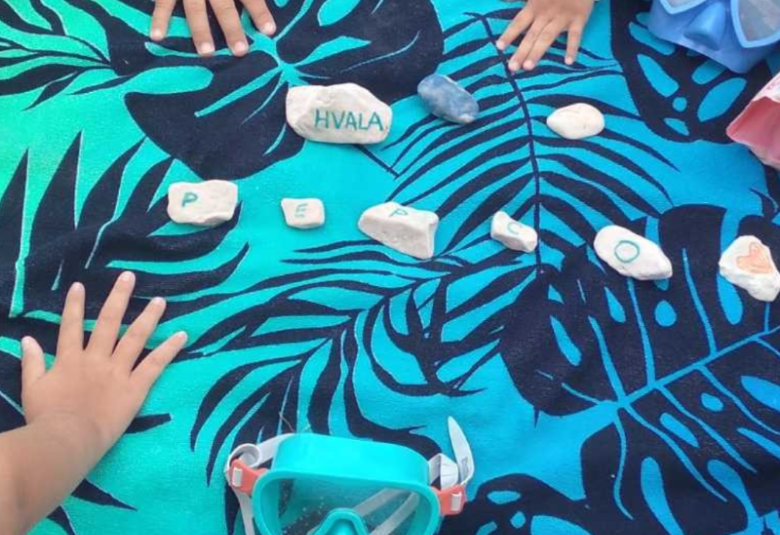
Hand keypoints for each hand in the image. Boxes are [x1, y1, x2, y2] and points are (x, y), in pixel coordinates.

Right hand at [20, 272, 186, 453]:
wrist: (67, 438)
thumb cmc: (46, 417)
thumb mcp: (31, 388)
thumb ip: (32, 362)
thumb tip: (27, 340)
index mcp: (69, 360)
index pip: (71, 327)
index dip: (75, 306)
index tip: (80, 286)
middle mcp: (96, 359)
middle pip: (109, 322)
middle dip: (119, 297)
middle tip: (129, 276)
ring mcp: (118, 371)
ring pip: (135, 337)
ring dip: (148, 317)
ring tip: (160, 301)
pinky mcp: (136, 387)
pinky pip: (155, 364)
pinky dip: (169, 349)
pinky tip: (182, 335)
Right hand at [150, 0, 276, 56]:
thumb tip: (273, 1)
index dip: (258, 11)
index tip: (270, 31)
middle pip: (223, 6)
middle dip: (231, 28)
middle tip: (240, 51)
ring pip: (195, 8)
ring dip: (200, 30)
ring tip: (207, 53)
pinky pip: (163, 1)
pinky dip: (159, 17)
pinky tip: (158, 36)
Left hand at [496, 0, 594, 71]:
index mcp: (534, 6)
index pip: (519, 22)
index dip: (509, 34)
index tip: (499, 47)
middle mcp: (546, 14)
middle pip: (531, 34)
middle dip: (521, 50)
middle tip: (512, 67)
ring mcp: (562, 17)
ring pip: (548, 37)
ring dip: (538, 52)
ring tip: (528, 67)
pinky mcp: (579, 19)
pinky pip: (575, 35)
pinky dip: (572, 48)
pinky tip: (568, 62)